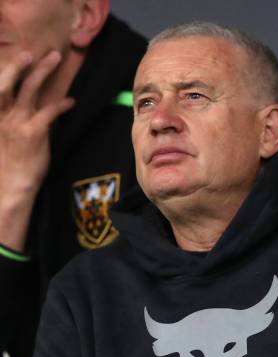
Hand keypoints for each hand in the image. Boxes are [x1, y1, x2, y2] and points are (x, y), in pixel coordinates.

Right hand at [0, 50, 74, 250]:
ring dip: (42, 72)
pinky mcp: (34, 133)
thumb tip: (29, 106)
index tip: (16, 56)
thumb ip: (11, 119)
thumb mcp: (5, 137)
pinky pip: (49, 111)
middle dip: (20, 64)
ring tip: (54, 58)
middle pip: (9, 81)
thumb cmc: (10, 163)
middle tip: (32, 51)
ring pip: (29, 90)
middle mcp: (3, 115)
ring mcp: (18, 122)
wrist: (13, 185)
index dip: (5, 70)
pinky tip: (71, 101)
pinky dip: (61, 104)